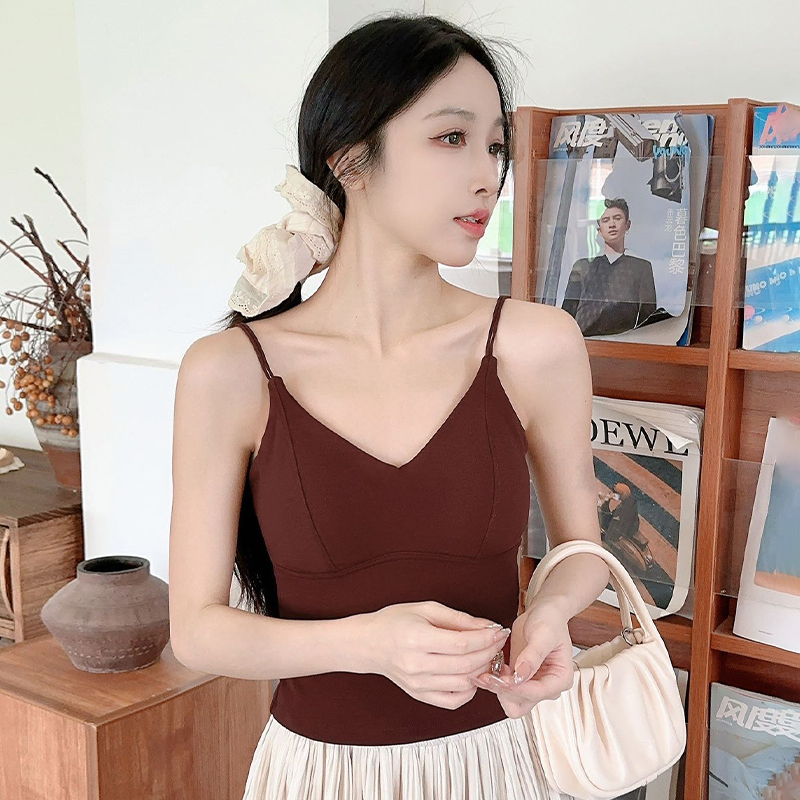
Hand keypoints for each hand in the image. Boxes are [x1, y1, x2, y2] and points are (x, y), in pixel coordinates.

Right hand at [365, 600, 511, 709]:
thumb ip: (458, 619)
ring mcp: (418, 685)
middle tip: (498, 639)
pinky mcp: (420, 696)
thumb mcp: (426, 609)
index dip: (486, 638)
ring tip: (486, 654)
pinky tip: (471, 674)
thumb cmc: (395, 621)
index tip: (499, 630)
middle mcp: (417, 666)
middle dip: (489, 651)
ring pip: (464, 683)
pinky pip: (453, 701)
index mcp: (417, 640)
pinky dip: (469, 690)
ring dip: (483, 669)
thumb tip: (487, 627)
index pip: (462, 644)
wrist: (369, 643)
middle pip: (466, 664)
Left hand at [469, 603, 574, 718]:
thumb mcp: (543, 634)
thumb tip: (522, 674)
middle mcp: (547, 686)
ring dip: (496, 689)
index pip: (537, 692)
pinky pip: (504, 690)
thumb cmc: (549, 620)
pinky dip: (493, 683)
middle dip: (504, 692)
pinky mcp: (518, 680)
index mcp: (560, 678)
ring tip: (486, 672)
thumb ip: (533, 655)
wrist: (542, 612)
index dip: (517, 688)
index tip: (502, 679)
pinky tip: (487, 669)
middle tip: (489, 675)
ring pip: (510, 701)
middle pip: (522, 704)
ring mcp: (532, 685)